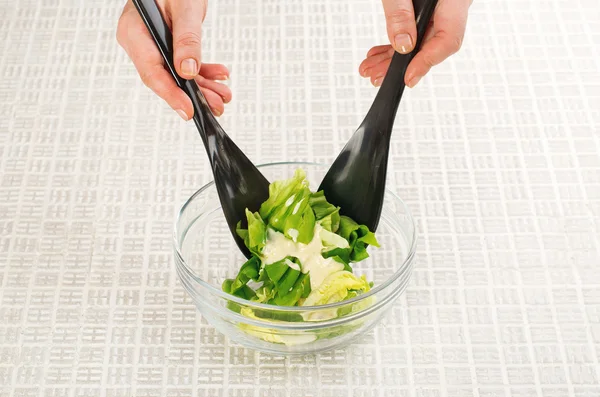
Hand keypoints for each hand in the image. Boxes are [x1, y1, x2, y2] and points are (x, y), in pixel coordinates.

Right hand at [116, 0, 231, 119]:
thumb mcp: (184, 7)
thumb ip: (186, 39)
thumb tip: (187, 71)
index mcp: (134, 32)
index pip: (151, 71)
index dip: (171, 94)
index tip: (189, 110)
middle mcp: (141, 43)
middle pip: (165, 79)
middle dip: (193, 95)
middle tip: (215, 106)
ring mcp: (154, 47)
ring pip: (178, 77)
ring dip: (203, 87)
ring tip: (223, 95)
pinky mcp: (167, 49)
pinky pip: (185, 67)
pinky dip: (203, 74)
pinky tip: (219, 76)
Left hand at [359, 0, 471, 87]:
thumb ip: (401, 14)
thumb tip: (403, 45)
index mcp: (454, 0)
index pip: (448, 41)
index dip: (426, 63)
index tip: (408, 78)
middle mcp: (452, 6)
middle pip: (430, 46)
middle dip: (400, 65)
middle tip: (377, 77)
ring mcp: (441, 8)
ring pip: (420, 41)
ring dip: (393, 58)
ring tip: (372, 69)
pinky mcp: (428, 8)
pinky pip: (416, 31)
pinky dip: (396, 43)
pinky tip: (379, 54)